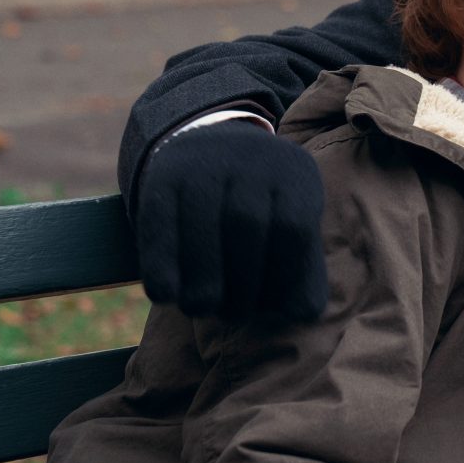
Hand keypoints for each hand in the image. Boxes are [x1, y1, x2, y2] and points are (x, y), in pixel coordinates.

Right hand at [133, 122, 328, 321]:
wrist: (209, 148)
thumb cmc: (262, 206)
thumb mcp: (290, 223)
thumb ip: (303, 270)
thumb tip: (302, 313)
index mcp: (293, 170)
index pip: (294, 226)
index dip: (283, 275)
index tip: (271, 306)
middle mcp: (251, 158)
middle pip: (246, 224)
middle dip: (241, 282)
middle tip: (234, 314)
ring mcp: (204, 163)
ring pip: (204, 226)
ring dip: (202, 280)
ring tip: (203, 308)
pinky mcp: (163, 176)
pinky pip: (160, 225)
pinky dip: (161, 267)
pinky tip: (166, 296)